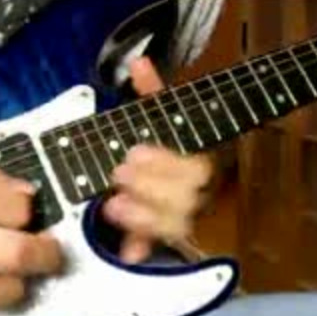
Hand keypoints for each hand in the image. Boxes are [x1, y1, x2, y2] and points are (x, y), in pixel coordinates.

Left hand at [102, 58, 213, 262]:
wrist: (186, 177)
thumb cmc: (171, 143)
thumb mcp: (165, 116)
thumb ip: (153, 94)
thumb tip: (138, 63)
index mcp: (204, 161)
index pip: (195, 169)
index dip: (163, 163)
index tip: (133, 153)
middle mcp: (201, 193)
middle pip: (187, 200)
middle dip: (150, 187)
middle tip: (119, 173)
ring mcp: (188, 219)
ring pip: (176, 228)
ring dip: (144, 218)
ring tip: (112, 205)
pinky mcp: (169, 238)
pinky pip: (161, 250)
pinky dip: (144, 250)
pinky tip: (128, 252)